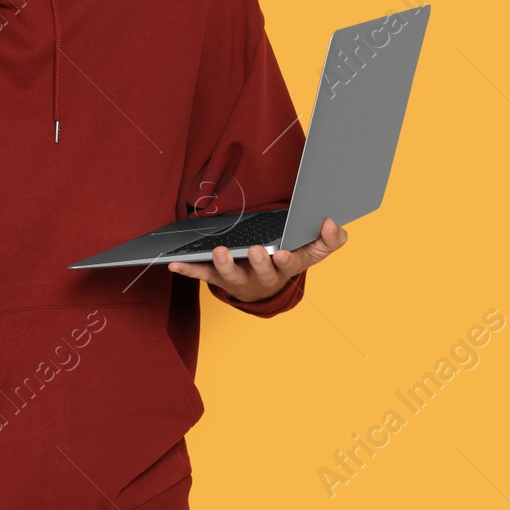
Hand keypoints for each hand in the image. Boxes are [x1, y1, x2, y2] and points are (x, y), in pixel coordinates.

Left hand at [167, 217, 347, 302]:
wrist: (263, 286)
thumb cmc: (288, 259)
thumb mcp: (312, 251)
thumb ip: (329, 239)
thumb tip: (334, 224)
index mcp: (286, 268)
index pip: (293, 264)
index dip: (289, 259)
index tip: (284, 253)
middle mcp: (262, 277)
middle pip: (262, 273)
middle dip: (260, 263)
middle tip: (257, 250)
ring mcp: (239, 278)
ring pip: (231, 275)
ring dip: (225, 264)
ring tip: (219, 251)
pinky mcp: (218, 276)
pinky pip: (202, 273)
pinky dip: (188, 269)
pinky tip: (174, 263)